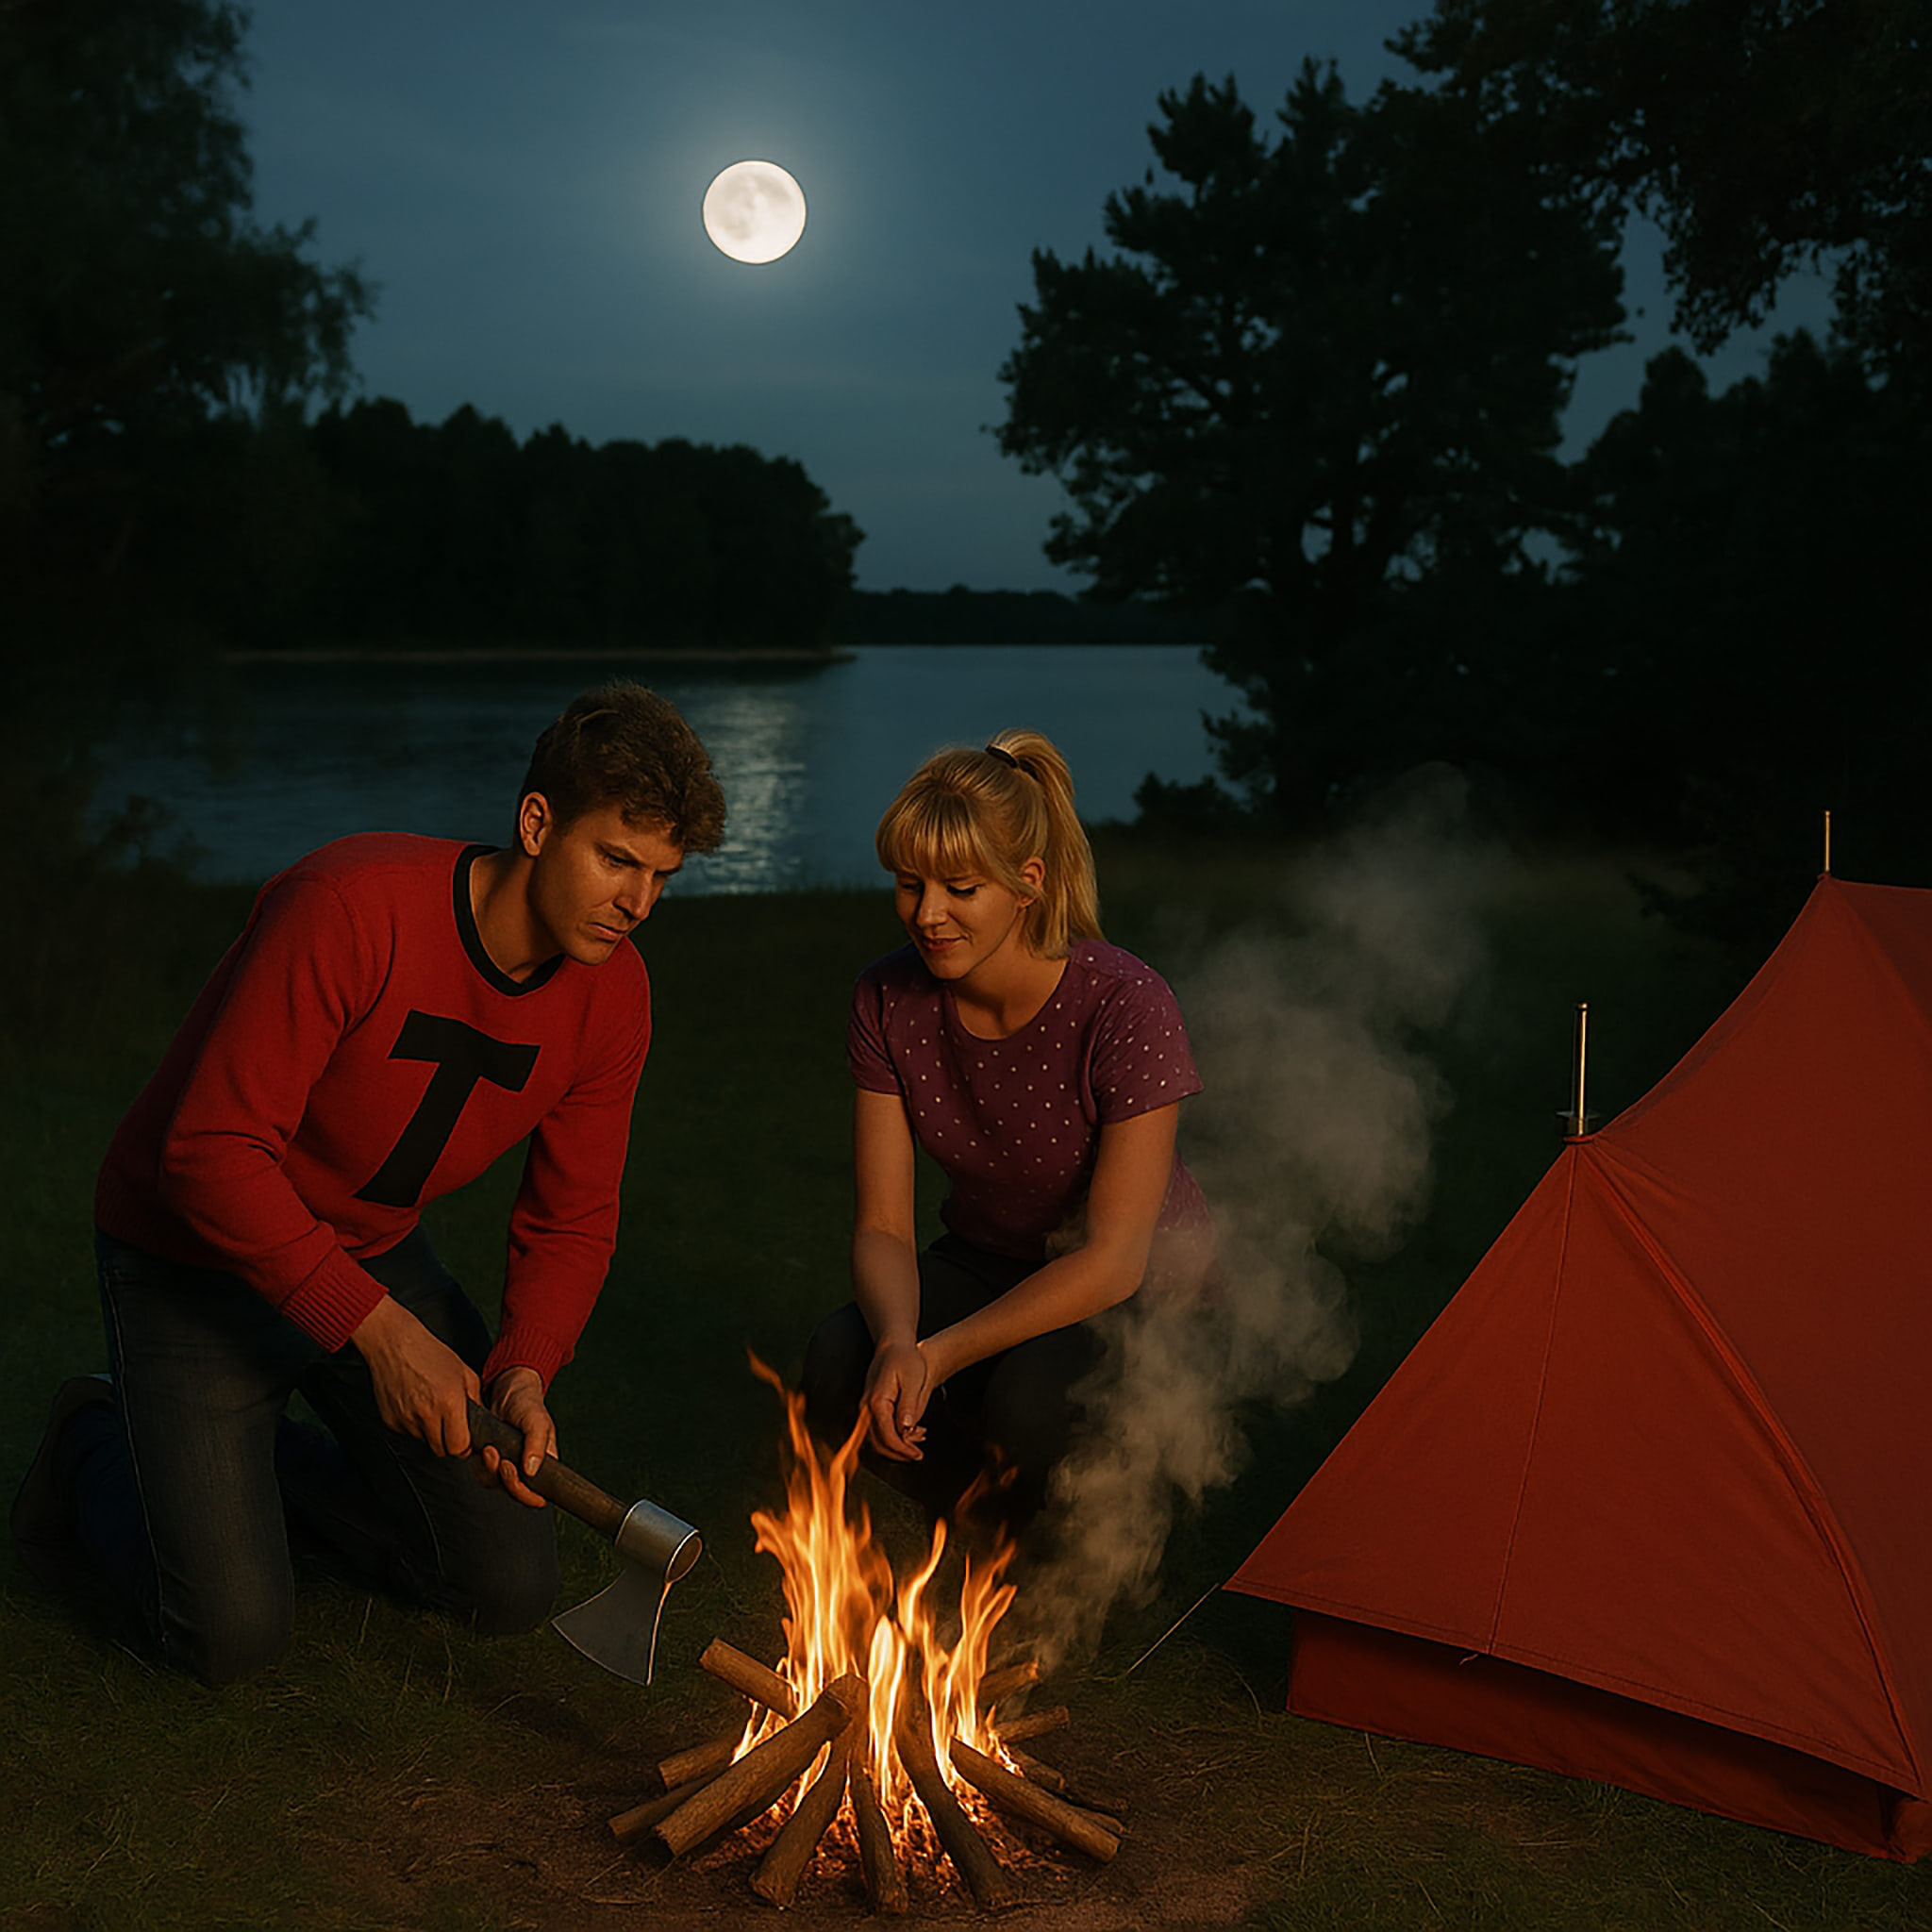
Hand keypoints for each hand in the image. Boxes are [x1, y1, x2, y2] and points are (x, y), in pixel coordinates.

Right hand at [350, 1295, 479, 1455]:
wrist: (395, 1344)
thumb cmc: (433, 1354)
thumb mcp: (465, 1373)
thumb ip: (476, 1402)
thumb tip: (481, 1425)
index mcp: (449, 1403)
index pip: (458, 1447)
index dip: (464, 1447)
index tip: (465, 1440)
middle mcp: (426, 1414)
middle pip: (441, 1450)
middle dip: (448, 1442)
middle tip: (450, 1425)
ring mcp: (405, 1419)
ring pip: (424, 1441)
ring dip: (430, 1432)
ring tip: (430, 1406)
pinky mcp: (390, 1420)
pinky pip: (407, 1433)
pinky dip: (414, 1425)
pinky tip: (415, 1403)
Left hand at [475, 1367, 555, 1509]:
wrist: (507, 1388)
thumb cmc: (527, 1403)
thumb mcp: (537, 1420)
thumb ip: (537, 1444)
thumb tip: (531, 1472)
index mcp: (544, 1463)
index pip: (538, 1494)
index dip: (528, 1495)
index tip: (520, 1476)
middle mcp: (525, 1468)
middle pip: (515, 1493)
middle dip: (507, 1481)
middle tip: (503, 1463)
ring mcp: (506, 1464)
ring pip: (495, 1484)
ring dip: (490, 1471)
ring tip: (491, 1450)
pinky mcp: (488, 1459)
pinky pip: (482, 1472)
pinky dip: (480, 1465)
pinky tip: (484, 1448)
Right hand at [862, 1339, 932, 1461]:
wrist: (893, 1345)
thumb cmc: (905, 1358)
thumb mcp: (913, 1380)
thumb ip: (909, 1406)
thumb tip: (906, 1429)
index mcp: (876, 1402)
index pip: (887, 1437)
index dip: (903, 1450)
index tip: (917, 1454)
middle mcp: (866, 1407)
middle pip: (878, 1443)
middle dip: (899, 1453)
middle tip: (917, 1454)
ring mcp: (866, 1408)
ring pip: (876, 1439)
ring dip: (895, 1447)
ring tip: (916, 1441)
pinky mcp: (870, 1407)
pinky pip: (877, 1430)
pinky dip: (891, 1437)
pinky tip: (908, 1432)